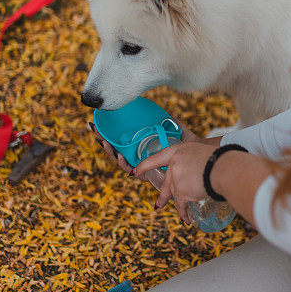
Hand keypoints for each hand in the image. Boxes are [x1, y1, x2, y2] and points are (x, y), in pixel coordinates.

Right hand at [87, 117, 220, 180]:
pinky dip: (125, 164)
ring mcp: (140, 168)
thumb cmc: (185, 152)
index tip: (96, 124)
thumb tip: (169, 115)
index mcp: (140, 149)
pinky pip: (132, 170)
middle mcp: (138, 159)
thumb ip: (172, 125)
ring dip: (111, 152)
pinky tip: (121, 155)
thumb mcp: (176, 136)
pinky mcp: (145, 176)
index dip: (108, 134)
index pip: (121, 141)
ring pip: (120, 161)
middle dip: (103, 141)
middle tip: (94, 130)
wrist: (196, 164)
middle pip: (116, 150)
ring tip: (105, 143)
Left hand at [132, 140, 218, 221]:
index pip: (158, 158)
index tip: (135, 172)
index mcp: (180, 150)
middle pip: (166, 182)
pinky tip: (187, 219)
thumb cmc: (223, 159)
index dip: (145, 166)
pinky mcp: (181, 191)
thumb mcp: (206, 153)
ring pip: (174, 195)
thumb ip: (199, 162)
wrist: (224, 168)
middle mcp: (174, 163)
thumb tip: (206, 172)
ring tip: (182, 216)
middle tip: (158, 204)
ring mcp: (176, 178)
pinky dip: (185, 213)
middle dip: (163, 196)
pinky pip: (181, 206)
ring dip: (178, 207)